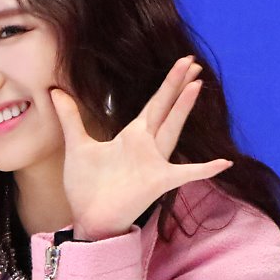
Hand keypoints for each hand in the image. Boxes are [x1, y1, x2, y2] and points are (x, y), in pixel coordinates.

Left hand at [50, 55, 231, 241]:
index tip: (183, 63)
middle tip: (193, 62)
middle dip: (178, 85)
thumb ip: (71, 117)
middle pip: (167, 109)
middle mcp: (148, 145)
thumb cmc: (86, 186)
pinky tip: (224, 163)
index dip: (168, 83)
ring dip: (184, 109)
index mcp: (132, 136)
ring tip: (197, 86)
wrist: (88, 217)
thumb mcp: (77, 145)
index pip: (155, 103)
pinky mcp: (158, 181)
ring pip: (173, 129)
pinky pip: (186, 174)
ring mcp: (155, 163)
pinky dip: (204, 170)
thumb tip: (55, 91)